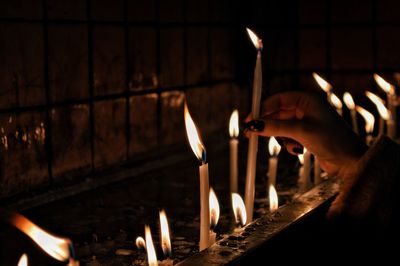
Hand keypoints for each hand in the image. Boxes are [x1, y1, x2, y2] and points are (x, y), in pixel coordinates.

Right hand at [244, 91, 367, 177]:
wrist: (351, 161)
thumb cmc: (332, 140)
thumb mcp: (300, 131)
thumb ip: (275, 126)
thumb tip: (253, 125)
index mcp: (307, 100)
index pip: (278, 99)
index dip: (262, 108)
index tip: (249, 119)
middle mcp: (306, 108)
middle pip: (277, 113)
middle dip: (267, 124)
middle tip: (251, 134)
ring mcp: (307, 122)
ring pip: (281, 126)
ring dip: (280, 136)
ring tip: (287, 144)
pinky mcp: (307, 135)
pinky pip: (288, 136)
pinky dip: (288, 143)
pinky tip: (297, 149)